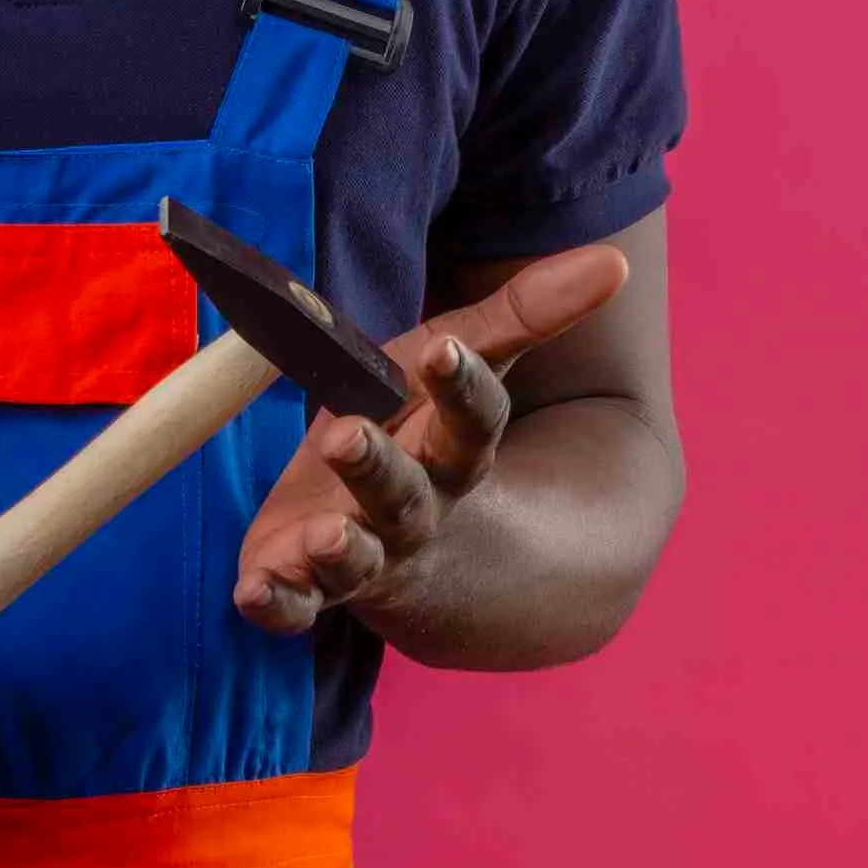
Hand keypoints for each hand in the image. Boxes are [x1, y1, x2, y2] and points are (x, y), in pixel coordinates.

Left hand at [233, 245, 629, 634]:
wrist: (418, 539)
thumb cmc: (424, 423)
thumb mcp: (463, 357)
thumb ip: (526, 313)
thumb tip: (614, 262)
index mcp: (451, 451)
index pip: (472, 422)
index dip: (463, 388)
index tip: (447, 352)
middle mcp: (413, 509)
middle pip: (403, 493)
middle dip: (375, 468)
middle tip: (345, 435)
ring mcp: (363, 553)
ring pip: (354, 558)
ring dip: (337, 550)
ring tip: (322, 535)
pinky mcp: (306, 583)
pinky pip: (294, 605)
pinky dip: (277, 602)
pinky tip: (253, 591)